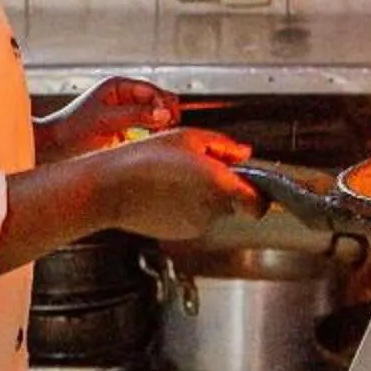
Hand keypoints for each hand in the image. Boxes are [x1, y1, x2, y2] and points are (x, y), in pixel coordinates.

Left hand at [37, 76, 180, 158]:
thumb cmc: (72, 131)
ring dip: (161, 128)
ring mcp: (126, 116)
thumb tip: (165, 113)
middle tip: (166, 132)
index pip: (152, 91)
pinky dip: (153, 138)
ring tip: (159, 140)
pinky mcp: (125, 134)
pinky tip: (151, 146)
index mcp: (119, 87)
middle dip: (166, 115)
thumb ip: (136, 115)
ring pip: (156, 118)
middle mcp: (125, 98)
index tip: (168, 121)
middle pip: (159, 102)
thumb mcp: (104, 121)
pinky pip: (148, 133)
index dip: (163, 104)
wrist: (52, 150)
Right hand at [85, 129, 259, 241]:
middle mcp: (210, 210)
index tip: (255, 185)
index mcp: (218, 185)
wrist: (109, 188)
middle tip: (200, 167)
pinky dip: (187, 207)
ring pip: (212, 209)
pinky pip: (193, 218)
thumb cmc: (143, 159)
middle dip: (225, 186)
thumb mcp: (188, 138)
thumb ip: (224, 147)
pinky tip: (166, 192)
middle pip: (233, 201)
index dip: (261, 195)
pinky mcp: (179, 233)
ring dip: (204, 195)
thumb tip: (244, 153)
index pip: (259, 203)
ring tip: (176, 177)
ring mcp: (194, 225)